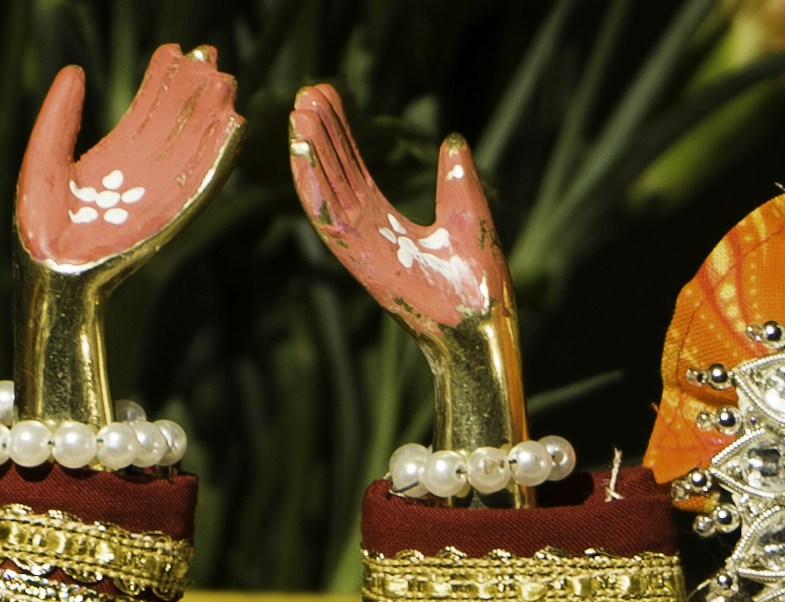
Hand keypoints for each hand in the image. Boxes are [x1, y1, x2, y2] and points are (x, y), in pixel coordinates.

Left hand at [14, 46, 239, 278]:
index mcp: (113, 157)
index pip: (145, 112)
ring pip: (191, 146)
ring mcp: (157, 193)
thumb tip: (75, 71)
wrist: (51, 274)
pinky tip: (232, 126)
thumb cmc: (40, 227)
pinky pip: (198, 179)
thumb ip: (59, 116)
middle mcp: (140, 173)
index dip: (159, 82)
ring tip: (223, 81)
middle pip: (174, 124)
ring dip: (210, 115)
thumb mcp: (43, 159)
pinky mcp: (168, 214)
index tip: (172, 51)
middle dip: (191, 91)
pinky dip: (217, 154)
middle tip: (208, 55)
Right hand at [287, 84, 501, 340]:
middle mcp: (368, 236)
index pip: (355, 170)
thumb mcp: (466, 212)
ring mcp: (362, 250)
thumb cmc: (480, 285)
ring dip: (310, 152)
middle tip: (307, 92)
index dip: (341, 134)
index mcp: (388, 226)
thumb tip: (454, 140)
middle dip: (320, 134)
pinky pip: (329, 217)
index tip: (329, 97)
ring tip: (299, 110)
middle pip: (335, 175)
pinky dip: (313, 183)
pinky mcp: (360, 262)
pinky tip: (303, 150)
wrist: (484, 327)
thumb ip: (455, 177)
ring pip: (327, 191)